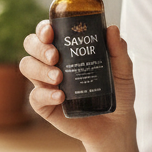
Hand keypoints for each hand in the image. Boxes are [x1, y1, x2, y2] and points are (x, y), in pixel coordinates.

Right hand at [20, 20, 135, 140]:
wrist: (117, 123)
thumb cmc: (118, 91)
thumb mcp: (123, 70)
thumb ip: (118, 50)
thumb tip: (112, 29)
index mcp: (68, 48)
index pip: (48, 31)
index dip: (44, 28)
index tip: (50, 32)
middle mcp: (53, 62)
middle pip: (31, 45)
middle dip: (39, 47)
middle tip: (55, 56)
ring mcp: (47, 83)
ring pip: (27, 67)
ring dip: (40, 69)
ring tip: (59, 78)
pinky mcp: (45, 105)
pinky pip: (35, 96)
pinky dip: (45, 94)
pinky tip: (60, 97)